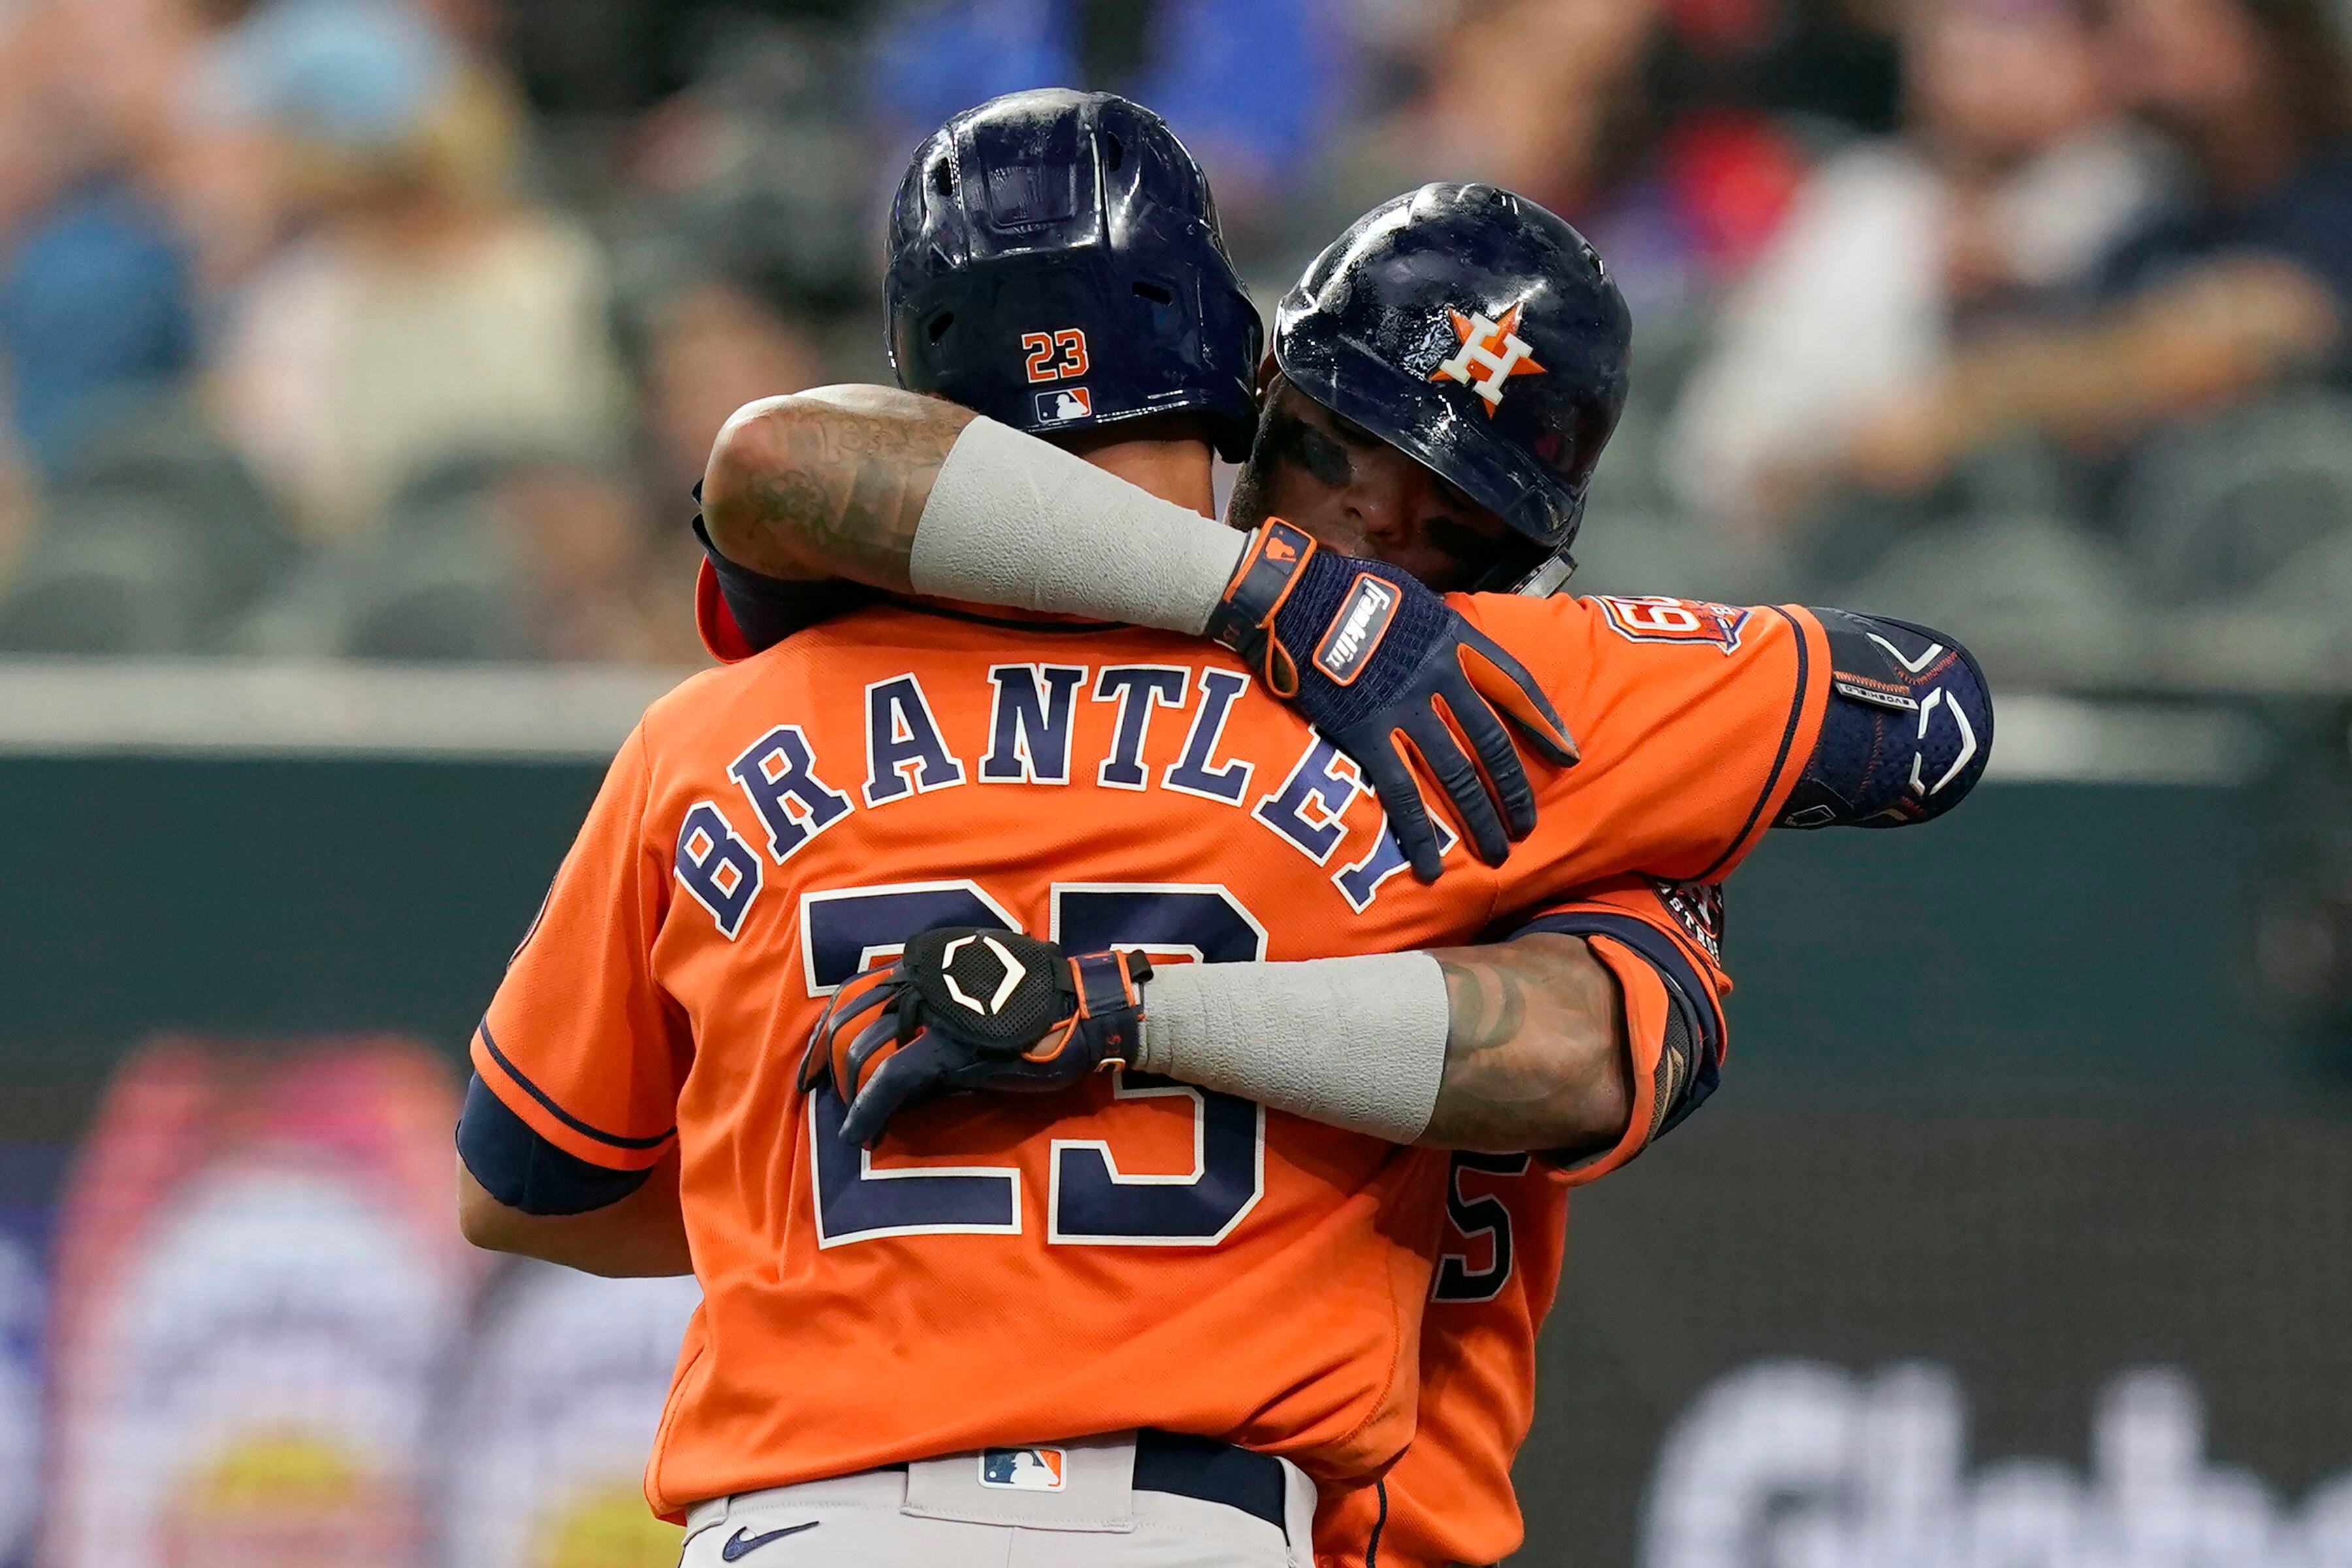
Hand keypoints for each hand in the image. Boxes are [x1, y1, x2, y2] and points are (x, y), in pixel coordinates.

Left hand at [798, 927, 1151, 1145]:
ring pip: (863, 1052)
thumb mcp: (980, 989)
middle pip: (849, 1021)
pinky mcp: (948, 1049)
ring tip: (851, 1119)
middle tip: (814, 1091)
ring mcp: (933, 1014)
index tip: (816, 1056)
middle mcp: (922, 981)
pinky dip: (867, 1110)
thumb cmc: (1039, 1002)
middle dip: (825, 1061)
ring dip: (849, 1092)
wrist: (1084, 1011)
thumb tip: (910, 1039)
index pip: (858, 991)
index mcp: (927, 964)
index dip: (829, 1026)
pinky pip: (890, 1081)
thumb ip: (942, 1004)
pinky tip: (858, 1134)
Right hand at [1208, 521, 1577, 881]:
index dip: (1544, 724)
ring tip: (1496, 854)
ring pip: (1456, 774)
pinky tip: (1432, 866)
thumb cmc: (1344, 587)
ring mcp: (1404, 708)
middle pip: (1490, 743)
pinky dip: (1419, 833)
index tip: (1569, 754)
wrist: (1292, 595)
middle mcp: (1440, 677)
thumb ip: (1436, 628)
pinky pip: (1400, 792)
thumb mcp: (1409, 595)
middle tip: (1526, 828)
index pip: (1515, 687)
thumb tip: (1450, 644)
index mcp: (1455, 639)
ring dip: (1479, 819)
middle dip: (1512, 790)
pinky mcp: (1365, 733)